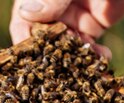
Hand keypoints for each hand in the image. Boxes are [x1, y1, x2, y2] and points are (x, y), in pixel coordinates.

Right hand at [9, 0, 123, 57]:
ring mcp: (71, 18)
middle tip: (62, 72)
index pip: (22, 23)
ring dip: (75, 61)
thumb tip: (26, 12)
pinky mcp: (92, 25)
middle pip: (44, 41)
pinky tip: (101, 60)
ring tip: (87, 67)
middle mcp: (51, 10)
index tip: (31, 61)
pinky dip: (94, 57)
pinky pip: (88, 46)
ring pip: (67, 48)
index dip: (24, 43)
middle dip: (52, 59)